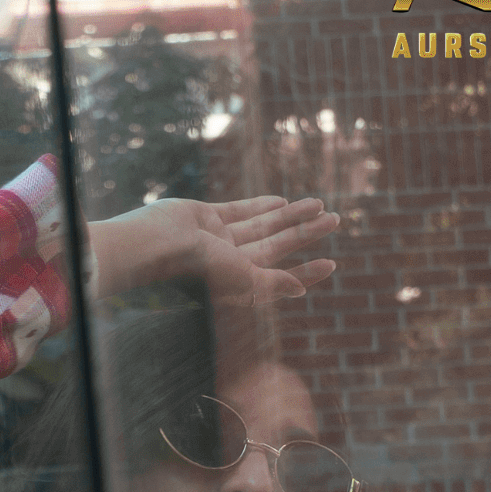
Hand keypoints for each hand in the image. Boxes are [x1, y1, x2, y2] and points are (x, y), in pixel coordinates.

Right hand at [88, 195, 338, 307]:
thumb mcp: (239, 278)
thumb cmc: (195, 270)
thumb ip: (270, 283)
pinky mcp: (205, 217)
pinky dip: (260, 206)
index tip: (331, 264)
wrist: (154, 245)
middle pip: (277, 246)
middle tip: (336, 219)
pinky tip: (281, 201)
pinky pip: (239, 210)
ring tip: (318, 205)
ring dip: (290, 215)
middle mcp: (230, 261)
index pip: (280, 277)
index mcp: (238, 281)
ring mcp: (218, 238)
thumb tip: (299, 290)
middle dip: (305, 234)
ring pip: (263, 225)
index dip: (305, 272)